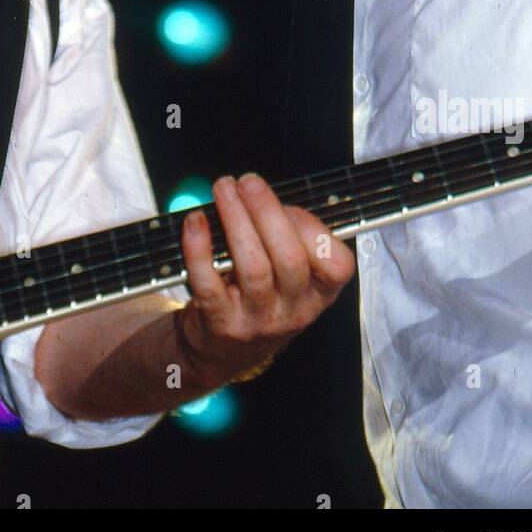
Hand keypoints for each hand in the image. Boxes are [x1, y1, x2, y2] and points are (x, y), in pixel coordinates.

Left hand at [175, 173, 354, 388]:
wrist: (221, 351)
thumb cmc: (258, 294)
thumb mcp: (288, 276)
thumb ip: (286, 236)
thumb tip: (261, 193)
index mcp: (319, 294)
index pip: (337, 266)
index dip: (314, 229)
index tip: (289, 204)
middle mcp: (294, 311)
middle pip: (289, 258)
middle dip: (267, 211)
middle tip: (247, 181)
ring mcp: (258, 321)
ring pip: (253, 267)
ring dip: (236, 220)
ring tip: (223, 189)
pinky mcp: (221, 325)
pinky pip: (209, 284)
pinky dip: (199, 248)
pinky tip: (195, 221)